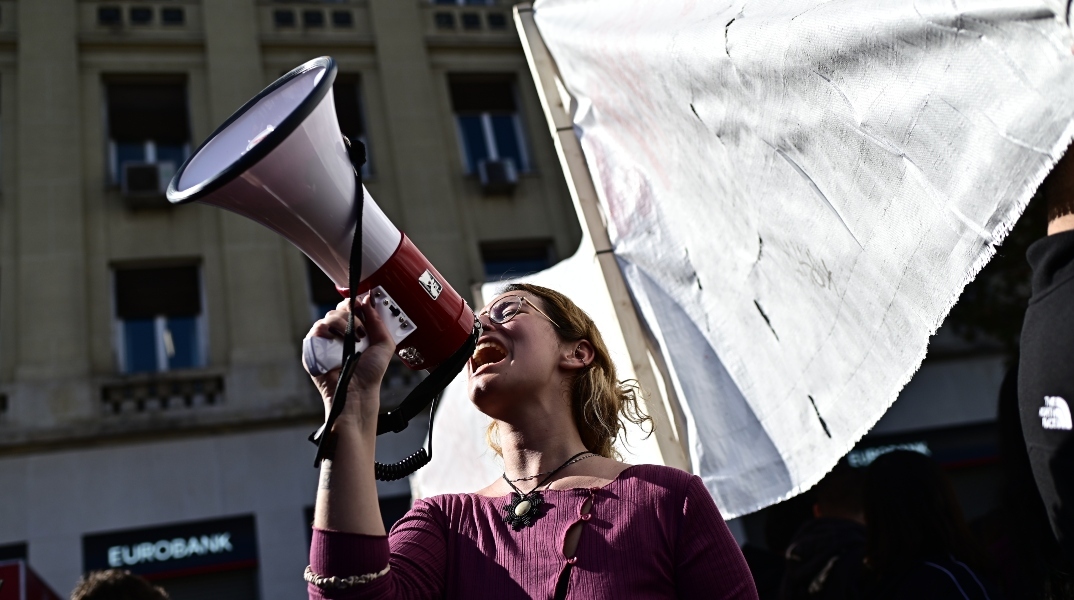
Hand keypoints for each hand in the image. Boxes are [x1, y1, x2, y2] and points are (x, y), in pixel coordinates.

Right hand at [304, 295, 396, 428]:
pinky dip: (326, 330)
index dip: (357, 304)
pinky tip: (335, 340)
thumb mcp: (384, 344)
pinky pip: (316, 329)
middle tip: (361, 330)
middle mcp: (340, 333)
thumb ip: (378, 321)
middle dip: (352, 314)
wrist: (358, 392)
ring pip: (329, 316)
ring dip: (343, 323)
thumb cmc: (370, 373)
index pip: (351, 307)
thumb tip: (368, 300)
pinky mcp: (314, 348)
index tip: (364, 308)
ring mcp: (327, 340)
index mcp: (355, 330)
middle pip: (339, 308)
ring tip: (354, 339)